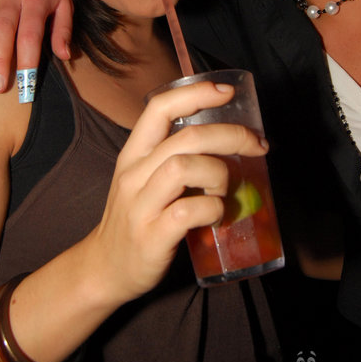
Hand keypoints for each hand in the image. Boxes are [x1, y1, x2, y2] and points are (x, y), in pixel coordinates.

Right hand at [88, 80, 266, 304]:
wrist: (104, 269)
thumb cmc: (137, 218)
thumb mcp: (145, 179)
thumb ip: (175, 157)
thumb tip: (229, 139)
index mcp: (134, 154)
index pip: (160, 108)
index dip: (196, 93)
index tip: (227, 92)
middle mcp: (133, 174)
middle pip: (186, 137)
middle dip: (230, 135)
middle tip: (256, 145)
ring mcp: (140, 206)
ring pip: (184, 168)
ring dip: (218, 174)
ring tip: (224, 189)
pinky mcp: (151, 237)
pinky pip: (188, 211)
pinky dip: (212, 209)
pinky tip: (216, 215)